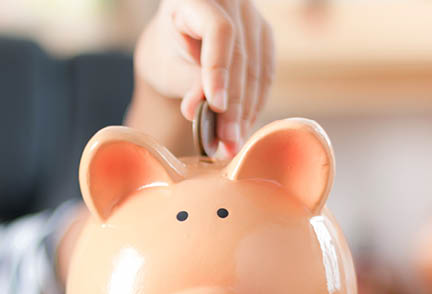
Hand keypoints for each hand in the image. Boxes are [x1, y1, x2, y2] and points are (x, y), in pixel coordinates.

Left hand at [134, 0, 273, 156]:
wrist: (177, 41)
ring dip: (247, 110)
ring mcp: (251, 16)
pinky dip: (255, 102)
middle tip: (227, 141)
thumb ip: (185, 82)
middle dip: (234, 104)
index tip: (216, 106)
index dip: (218, 68)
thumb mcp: (166, 66)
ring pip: (257, 67)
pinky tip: (244, 125)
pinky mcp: (263, 35)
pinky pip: (266, 72)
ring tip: (233, 142)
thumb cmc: (165, 52)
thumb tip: (198, 110)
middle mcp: (230, 0)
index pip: (217, 30)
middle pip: (240, 54)